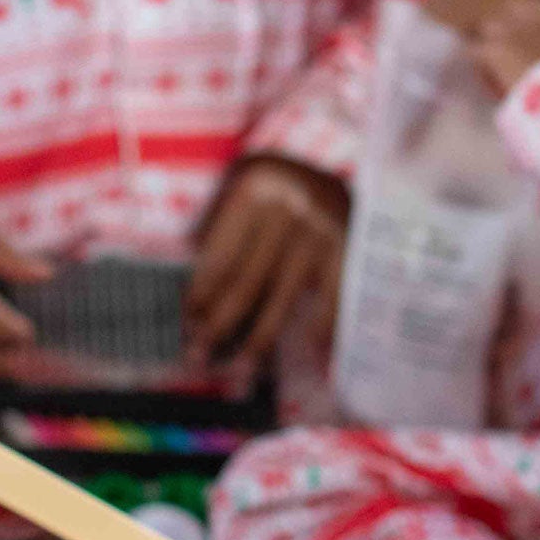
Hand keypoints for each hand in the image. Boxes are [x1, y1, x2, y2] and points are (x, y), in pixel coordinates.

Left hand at [185, 156, 348, 368]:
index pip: (220, 256)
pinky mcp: (349, 244)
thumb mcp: (243, 184)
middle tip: (199, 358)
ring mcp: (321, 228)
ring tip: (241, 372)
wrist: (345, 167)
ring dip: (258, 341)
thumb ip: (219, 226)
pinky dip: (321, 327)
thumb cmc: (279, 185)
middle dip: (219, 325)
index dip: (201, 296)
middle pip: (246, 282)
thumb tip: (196, 297)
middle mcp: (289, 205)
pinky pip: (331, 296)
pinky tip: (310, 354)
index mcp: (255, 187)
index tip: (189, 326)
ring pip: (282, 297)